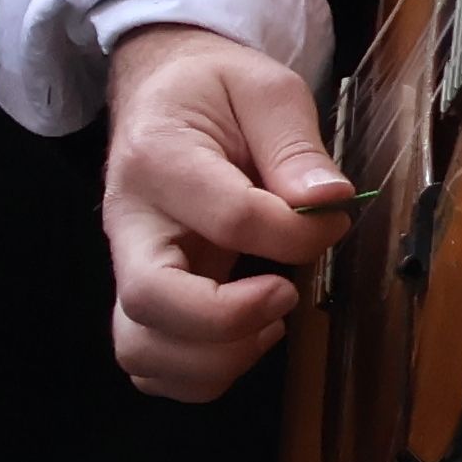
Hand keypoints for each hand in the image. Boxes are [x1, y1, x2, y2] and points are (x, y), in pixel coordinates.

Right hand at [99, 25, 354, 400]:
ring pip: (141, 348)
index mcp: (159, 159)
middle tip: (286, 294)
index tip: (334, 218)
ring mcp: (127, 264)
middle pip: (151, 301)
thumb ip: (296, 144)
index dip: (297, 235)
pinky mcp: (139, 292)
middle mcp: (128, 222)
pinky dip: (196, 373)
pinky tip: (244, 338)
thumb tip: (329, 204)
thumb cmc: (214, 88)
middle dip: (232, 319)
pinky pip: (147, 362)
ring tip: (267, 324)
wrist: (158, 89)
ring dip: (213, 359)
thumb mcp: (265, 89)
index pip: (230, 219)